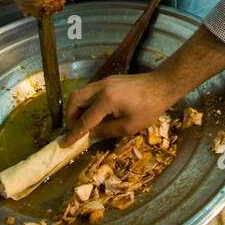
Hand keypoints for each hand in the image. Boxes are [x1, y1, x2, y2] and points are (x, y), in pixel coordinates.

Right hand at [62, 72, 179, 145]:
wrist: (161, 86)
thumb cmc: (149, 108)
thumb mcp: (128, 126)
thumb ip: (106, 131)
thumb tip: (90, 135)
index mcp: (106, 100)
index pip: (84, 120)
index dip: (73, 134)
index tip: (63, 144)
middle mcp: (100, 88)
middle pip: (74, 100)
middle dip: (70, 117)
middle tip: (75, 131)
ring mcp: (103, 82)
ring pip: (80, 93)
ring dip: (76, 109)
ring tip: (83, 123)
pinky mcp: (108, 81)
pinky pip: (89, 92)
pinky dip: (85, 103)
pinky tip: (93, 114)